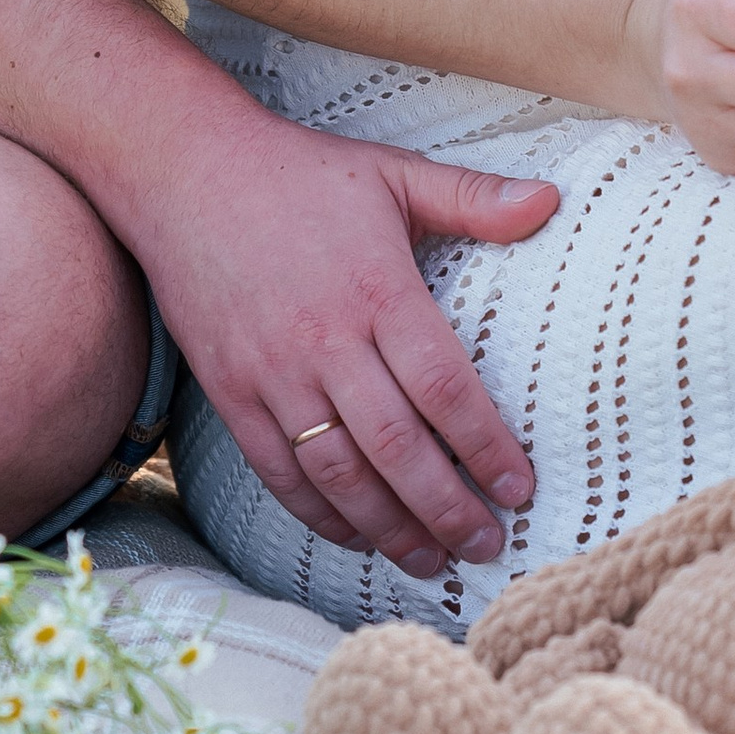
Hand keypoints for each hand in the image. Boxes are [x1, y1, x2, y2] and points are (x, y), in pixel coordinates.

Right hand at [136, 119, 557, 582]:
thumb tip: (551, 200)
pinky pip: (279, 471)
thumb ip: (471, 198)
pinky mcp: (230, 391)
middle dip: (448, 509)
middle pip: (397, 448)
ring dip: (390, 528)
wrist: (183, 170)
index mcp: (377, 289)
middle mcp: (325, 341)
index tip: (520, 488)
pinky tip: (357, 536)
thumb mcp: (392, 174)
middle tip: (487, 546)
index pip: (444, 388)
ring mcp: (272, 372)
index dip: (486, 447)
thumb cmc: (298, 173)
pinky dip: (321, 514)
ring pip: (339, 474)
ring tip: (433, 562)